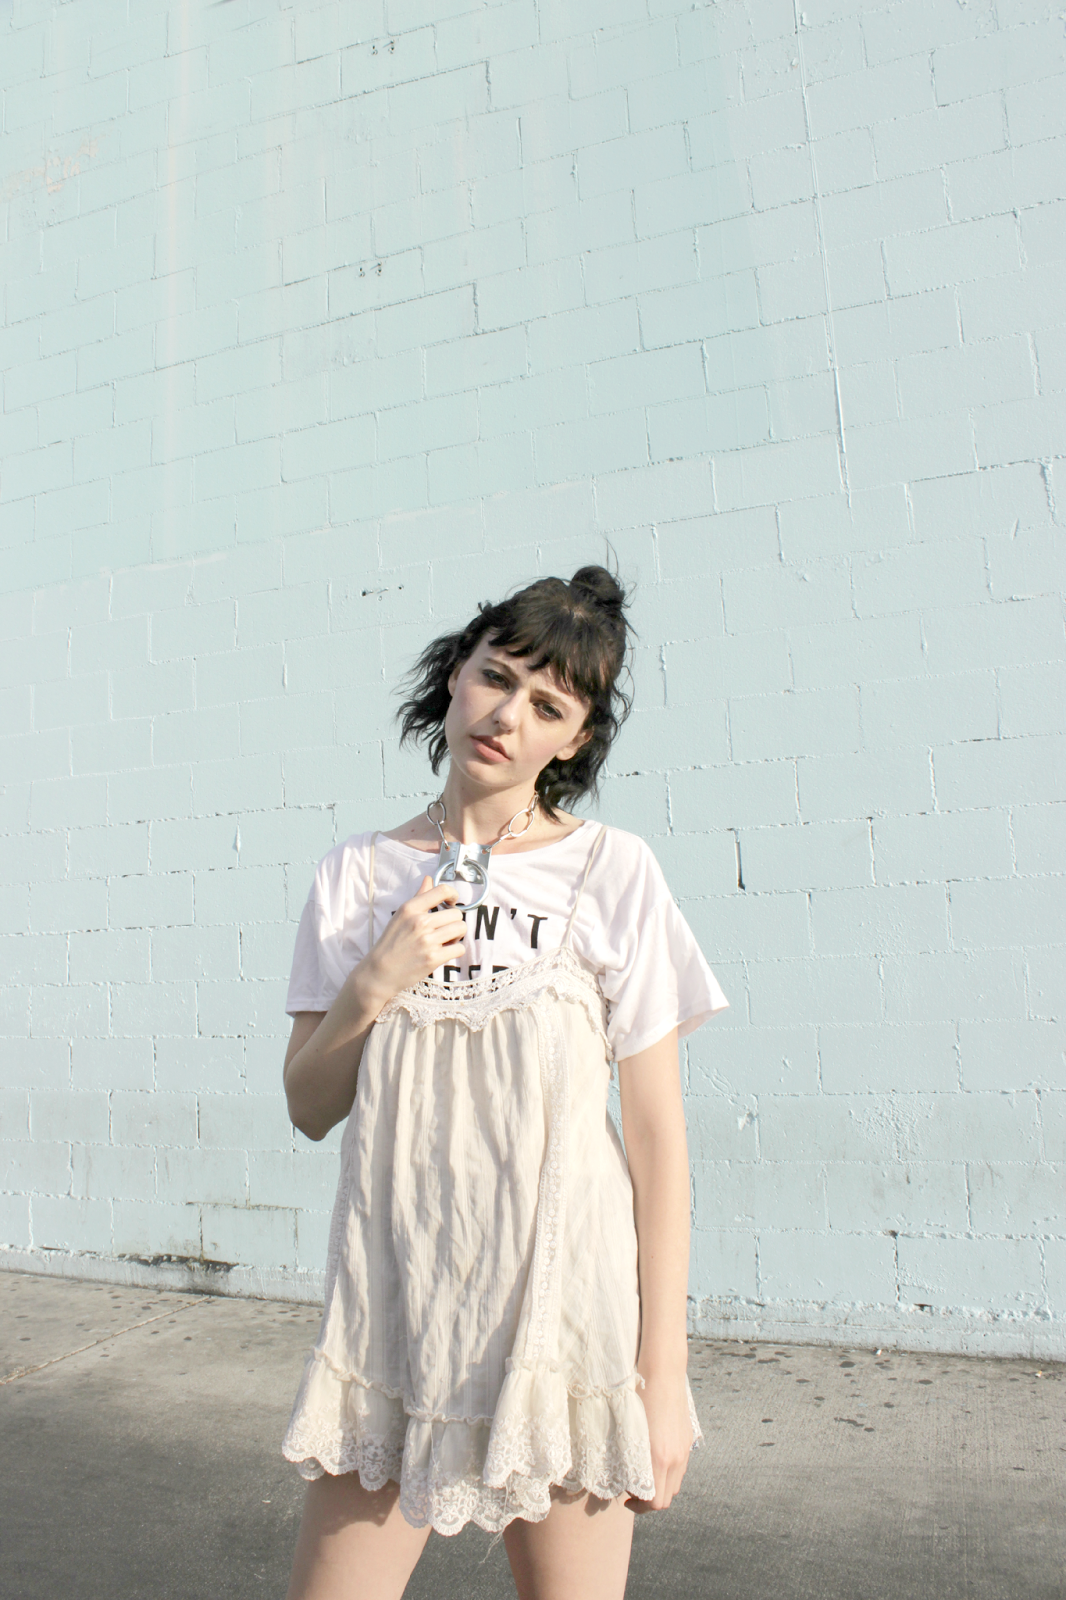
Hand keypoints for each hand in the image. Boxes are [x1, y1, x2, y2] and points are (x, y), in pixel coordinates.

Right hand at [355, 876, 465, 1004]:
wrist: (380, 971)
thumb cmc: (390, 943)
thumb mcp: (400, 916)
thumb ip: (418, 897)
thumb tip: (429, 879)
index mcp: (410, 908)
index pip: (442, 891)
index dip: (453, 895)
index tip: (452, 902)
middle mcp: (420, 922)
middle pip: (456, 913)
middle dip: (454, 921)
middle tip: (444, 929)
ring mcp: (427, 940)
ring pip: (460, 929)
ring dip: (457, 935)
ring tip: (445, 940)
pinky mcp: (433, 958)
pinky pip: (459, 948)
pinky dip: (455, 951)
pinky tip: (444, 952)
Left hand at [626, 1369, 692, 1512]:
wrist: (663, 1371)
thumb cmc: (638, 1396)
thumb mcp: (628, 1430)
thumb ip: (628, 1459)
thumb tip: (620, 1478)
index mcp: (660, 1459)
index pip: (655, 1503)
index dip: (640, 1507)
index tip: (625, 1499)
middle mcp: (676, 1458)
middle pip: (667, 1498)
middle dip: (649, 1500)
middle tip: (631, 1490)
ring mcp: (685, 1449)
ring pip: (675, 1484)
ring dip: (659, 1486)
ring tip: (642, 1475)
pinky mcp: (687, 1439)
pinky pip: (680, 1467)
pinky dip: (668, 1472)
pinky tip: (654, 1459)